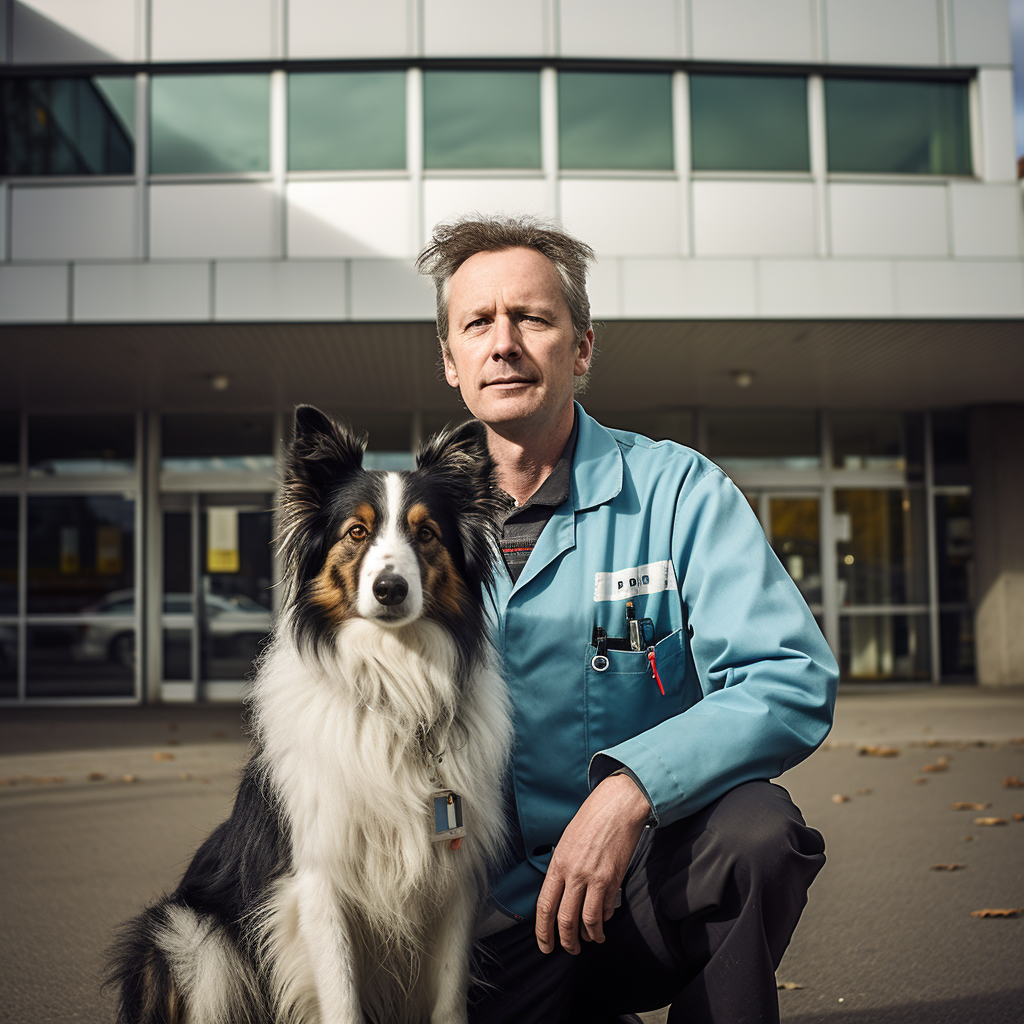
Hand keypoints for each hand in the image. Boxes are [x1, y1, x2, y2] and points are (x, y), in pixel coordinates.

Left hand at [535, 773, 650, 954]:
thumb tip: (561, 893)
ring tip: (591, 940)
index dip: (543, 932)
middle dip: (566, 941)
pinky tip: (603, 920)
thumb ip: (562, 868)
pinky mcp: (614, 879)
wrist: (618, 806)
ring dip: (589, 936)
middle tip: (569, 949)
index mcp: (558, 864)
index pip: (545, 906)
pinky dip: (603, 919)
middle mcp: (574, 873)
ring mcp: (595, 878)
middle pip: (565, 919)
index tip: (546, 945)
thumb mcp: (567, 841)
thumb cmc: (591, 819)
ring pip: (587, 921)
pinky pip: (606, 908)